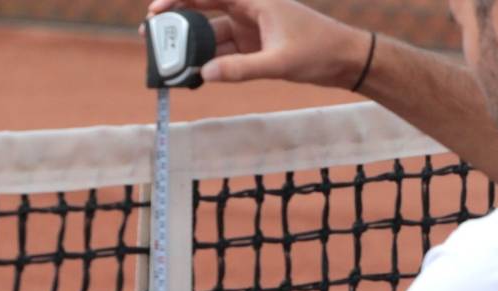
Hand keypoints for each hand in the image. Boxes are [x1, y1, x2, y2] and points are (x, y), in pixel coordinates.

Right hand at [144, 0, 371, 88]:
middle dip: (176, 22)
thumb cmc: (320, 51)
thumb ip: (241, 69)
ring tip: (167, 64)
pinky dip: (208, 63)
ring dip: (191, 48)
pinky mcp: (254, 47)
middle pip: (203, 11)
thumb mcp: (280, 63)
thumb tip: (204, 74)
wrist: (347, 60)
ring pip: (211, 35)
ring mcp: (250, 29)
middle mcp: (249, 10)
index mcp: (255, 0)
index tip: (156, 8)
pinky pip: (223, 53)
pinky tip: (191, 75)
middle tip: (150, 35)